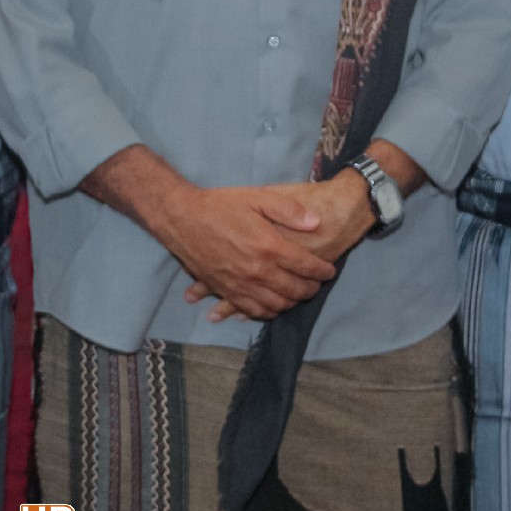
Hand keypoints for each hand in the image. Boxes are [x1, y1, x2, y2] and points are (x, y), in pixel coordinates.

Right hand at [185, 172, 372, 321]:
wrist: (181, 219)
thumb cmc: (220, 206)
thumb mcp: (257, 197)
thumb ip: (289, 210)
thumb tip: (316, 223)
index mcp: (269, 247)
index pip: (307, 267)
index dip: (323, 271)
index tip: (329, 270)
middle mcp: (257, 271)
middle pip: (296, 290)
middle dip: (312, 289)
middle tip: (317, 283)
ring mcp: (241, 285)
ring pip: (277, 305)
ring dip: (293, 302)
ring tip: (298, 293)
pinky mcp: (226, 292)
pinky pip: (253, 312)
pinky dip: (269, 312)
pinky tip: (274, 304)